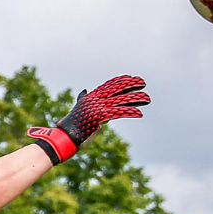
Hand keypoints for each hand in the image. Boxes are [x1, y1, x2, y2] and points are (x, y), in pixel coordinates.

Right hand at [28, 75, 149, 164]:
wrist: (65, 136)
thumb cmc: (72, 125)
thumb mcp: (79, 108)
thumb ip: (83, 99)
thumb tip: (84, 91)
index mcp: (91, 97)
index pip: (108, 85)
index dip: (120, 80)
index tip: (131, 77)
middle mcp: (95, 100)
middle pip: (117, 89)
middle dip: (131, 85)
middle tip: (143, 82)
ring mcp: (98, 107)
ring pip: (121, 101)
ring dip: (136, 99)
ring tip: (147, 99)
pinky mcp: (101, 117)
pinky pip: (119, 113)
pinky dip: (130, 112)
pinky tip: (139, 114)